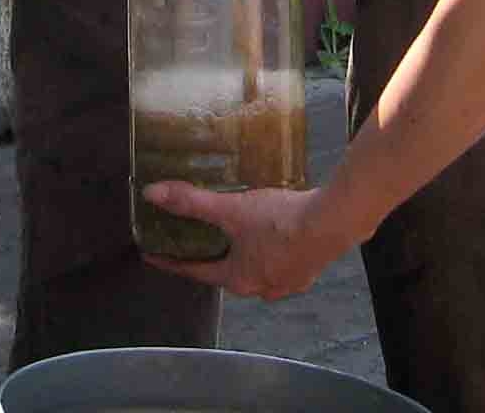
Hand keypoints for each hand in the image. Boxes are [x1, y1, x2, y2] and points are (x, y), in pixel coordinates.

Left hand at [141, 182, 352, 300]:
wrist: (332, 223)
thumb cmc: (279, 221)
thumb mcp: (231, 209)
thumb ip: (192, 202)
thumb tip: (152, 195)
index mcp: (238, 278)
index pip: (196, 271)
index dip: (173, 262)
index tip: (154, 256)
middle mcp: (261, 288)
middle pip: (228, 272)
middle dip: (214, 257)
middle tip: (201, 238)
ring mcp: (288, 282)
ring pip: (256, 270)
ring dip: (245, 255)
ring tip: (240, 234)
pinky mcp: (309, 270)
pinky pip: (281, 263)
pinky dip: (272, 251)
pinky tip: (276, 235)